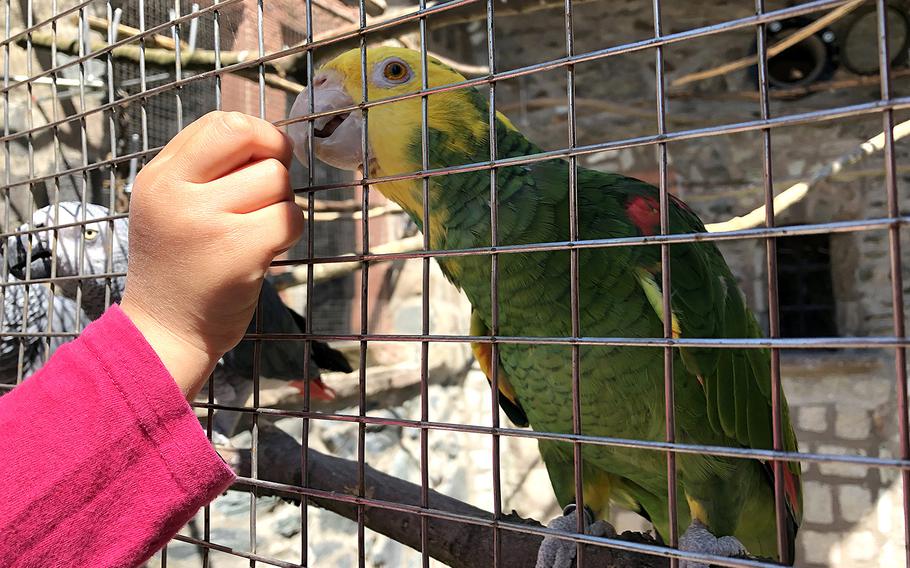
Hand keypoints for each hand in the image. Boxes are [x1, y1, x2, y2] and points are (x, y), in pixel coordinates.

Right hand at [120, 111, 303, 399]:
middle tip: (268, 192)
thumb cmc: (180, 267)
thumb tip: (269, 136)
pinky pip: (291, 218)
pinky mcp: (240, 250)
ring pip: (278, 180)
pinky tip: (264, 251)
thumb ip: (207, 168)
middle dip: (276, 160)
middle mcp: (177, 193)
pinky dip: (289, 233)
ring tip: (254, 231)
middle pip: (255, 142)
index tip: (265, 155)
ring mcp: (208, 221)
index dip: (257, 132)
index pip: (221, 122)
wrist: (166, 333)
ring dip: (280, 204)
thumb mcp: (172, 206)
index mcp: (159, 176)